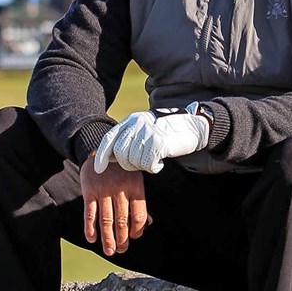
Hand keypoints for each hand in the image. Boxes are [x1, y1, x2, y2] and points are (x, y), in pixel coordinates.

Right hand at [81, 154, 151, 255]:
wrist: (103, 149)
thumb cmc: (124, 169)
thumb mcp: (136, 180)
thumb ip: (140, 202)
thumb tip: (148, 223)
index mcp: (135, 187)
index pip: (139, 214)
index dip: (138, 230)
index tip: (134, 237)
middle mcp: (120, 189)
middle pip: (122, 220)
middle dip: (122, 239)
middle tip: (121, 250)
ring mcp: (103, 190)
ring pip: (106, 220)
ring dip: (107, 238)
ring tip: (109, 251)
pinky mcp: (89, 191)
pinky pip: (90, 212)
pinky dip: (90, 228)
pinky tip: (92, 239)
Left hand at [94, 107, 209, 173]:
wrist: (193, 126)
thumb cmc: (167, 132)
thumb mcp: (145, 130)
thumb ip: (129, 139)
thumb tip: (110, 157)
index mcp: (131, 120)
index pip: (109, 139)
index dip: (102, 156)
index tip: (98, 170)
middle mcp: (137, 124)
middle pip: (120, 154)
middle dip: (128, 165)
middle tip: (142, 164)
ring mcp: (147, 132)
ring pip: (133, 161)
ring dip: (143, 166)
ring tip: (153, 160)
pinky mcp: (158, 142)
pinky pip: (147, 164)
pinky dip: (153, 168)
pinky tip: (160, 163)